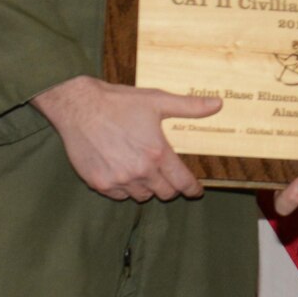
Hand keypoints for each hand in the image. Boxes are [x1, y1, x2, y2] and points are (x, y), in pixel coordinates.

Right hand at [31, 75, 217, 201]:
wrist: (79, 107)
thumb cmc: (119, 103)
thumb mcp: (158, 101)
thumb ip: (190, 107)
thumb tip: (218, 104)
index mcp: (157, 153)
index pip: (182, 182)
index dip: (192, 189)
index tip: (195, 191)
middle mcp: (139, 171)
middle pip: (164, 193)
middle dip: (170, 187)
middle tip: (169, 178)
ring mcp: (118, 180)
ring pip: (141, 196)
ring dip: (147, 188)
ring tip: (146, 172)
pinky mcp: (99, 183)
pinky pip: (119, 195)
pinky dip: (125, 188)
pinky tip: (125, 173)